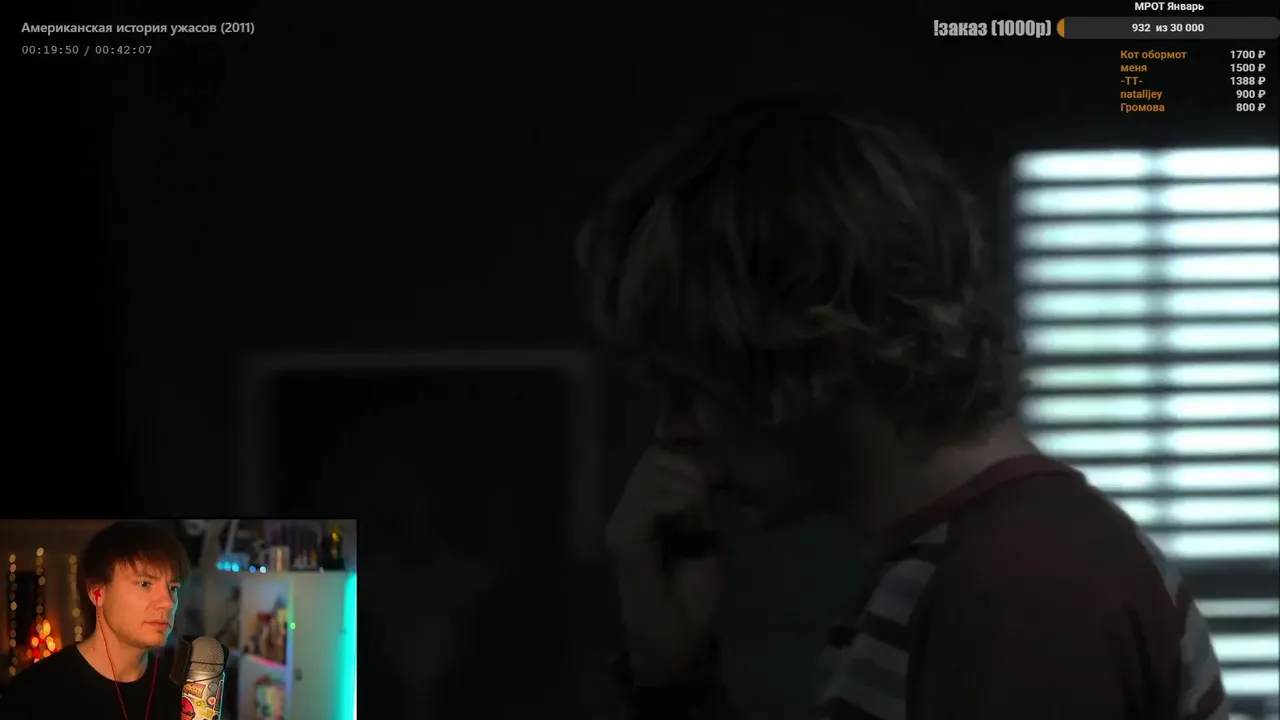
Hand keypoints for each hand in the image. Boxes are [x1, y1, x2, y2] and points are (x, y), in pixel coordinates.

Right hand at [606, 444, 724, 684]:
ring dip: (688, 488)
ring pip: (650, 472)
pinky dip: (677, 504)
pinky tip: (694, 526)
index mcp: (646, 503)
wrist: (680, 637)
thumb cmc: (695, 589)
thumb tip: (715, 463)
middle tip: (713, 502)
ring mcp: (621, 523)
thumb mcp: (709, 533)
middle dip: (691, 469)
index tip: (720, 479)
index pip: (660, 453)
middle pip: (654, 455)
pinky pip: (645, 501)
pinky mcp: (623, 541)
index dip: (692, 455)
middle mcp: (627, 507)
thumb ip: (705, 499)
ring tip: (704, 519)